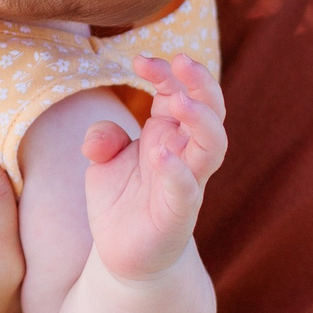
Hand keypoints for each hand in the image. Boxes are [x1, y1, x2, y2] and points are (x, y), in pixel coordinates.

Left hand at [81, 55, 226, 282]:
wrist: (125, 253)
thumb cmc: (122, 199)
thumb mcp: (103, 161)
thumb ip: (103, 138)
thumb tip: (100, 138)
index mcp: (168, 133)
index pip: (179, 93)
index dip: (165, 73)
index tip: (140, 59)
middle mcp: (184, 154)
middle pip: (210, 112)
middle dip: (201, 83)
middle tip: (183, 60)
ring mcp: (186, 184)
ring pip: (212, 147)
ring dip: (200, 121)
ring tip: (180, 101)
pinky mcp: (177, 215)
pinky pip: (186, 191)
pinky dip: (178, 171)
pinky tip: (163, 154)